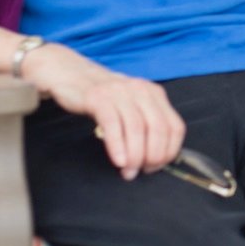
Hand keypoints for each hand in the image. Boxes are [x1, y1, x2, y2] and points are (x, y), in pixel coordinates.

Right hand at [21, 44, 184, 179]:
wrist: (69, 74)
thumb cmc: (103, 96)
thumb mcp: (131, 106)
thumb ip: (145, 125)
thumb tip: (155, 159)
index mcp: (155, 94)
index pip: (175, 127)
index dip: (169, 151)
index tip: (156, 166)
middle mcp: (141, 90)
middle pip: (159, 129)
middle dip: (153, 157)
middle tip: (140, 171)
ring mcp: (120, 92)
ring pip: (137, 128)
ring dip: (135, 155)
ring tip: (128, 171)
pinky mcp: (99, 97)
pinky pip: (113, 124)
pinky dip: (118, 145)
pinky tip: (118, 160)